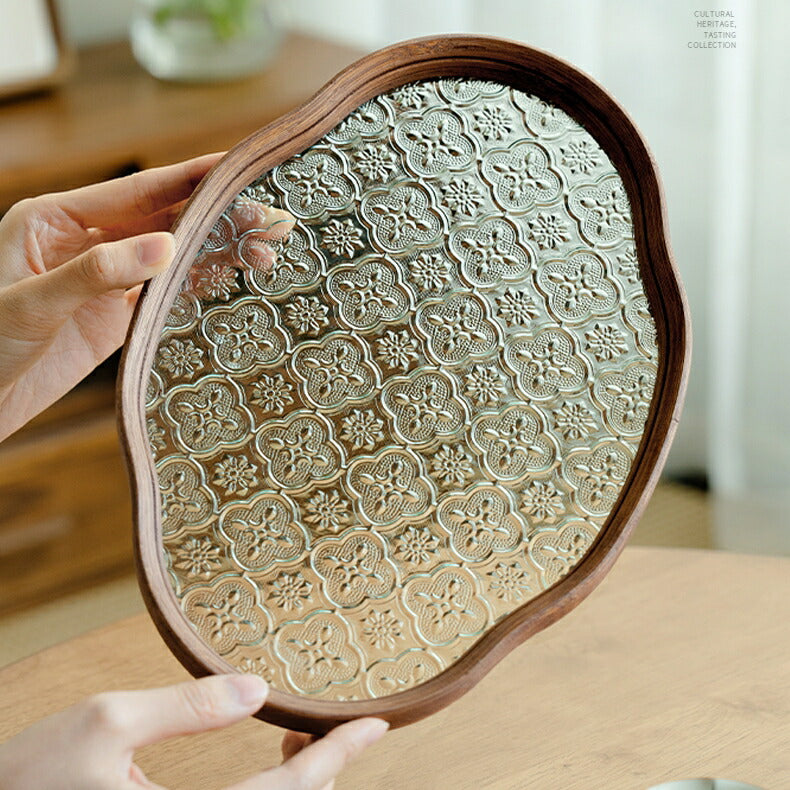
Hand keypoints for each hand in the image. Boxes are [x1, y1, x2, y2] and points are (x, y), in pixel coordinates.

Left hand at [0, 156, 292, 440]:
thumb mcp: (31, 303)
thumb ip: (96, 274)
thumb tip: (166, 247)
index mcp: (53, 220)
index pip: (134, 191)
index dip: (186, 179)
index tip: (232, 168)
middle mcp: (83, 242)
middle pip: (161, 220)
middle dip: (215, 217)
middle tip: (266, 217)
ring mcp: (103, 280)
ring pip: (169, 256)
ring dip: (214, 251)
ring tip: (264, 249)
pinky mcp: (114, 317)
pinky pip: (164, 292)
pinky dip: (197, 284)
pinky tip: (231, 276)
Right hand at [0, 674, 387, 788]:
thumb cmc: (25, 779)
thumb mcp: (106, 724)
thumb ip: (187, 709)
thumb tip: (257, 689)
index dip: (333, 757)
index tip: (374, 727)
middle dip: (317, 770)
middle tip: (330, 725)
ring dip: (291, 785)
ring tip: (294, 735)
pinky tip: (258, 767)